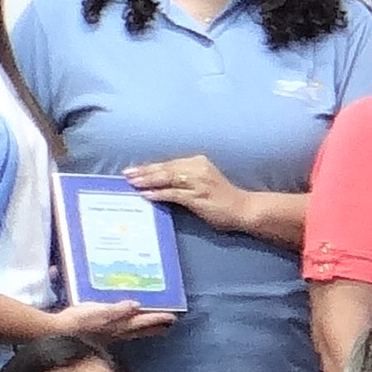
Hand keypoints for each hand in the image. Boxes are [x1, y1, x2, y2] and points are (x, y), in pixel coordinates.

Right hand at [47, 300, 176, 342]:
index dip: (157, 319)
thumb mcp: (98, 312)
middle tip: (169, 324)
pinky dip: (127, 328)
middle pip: (140, 329)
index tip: (173, 318)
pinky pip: (119, 331)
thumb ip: (117, 310)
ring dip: (144, 328)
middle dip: (155, 326)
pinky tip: (124, 325)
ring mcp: (107, 335)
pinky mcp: (98, 334)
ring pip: (131, 331)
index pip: (143, 322)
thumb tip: (137, 305)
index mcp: (118, 325)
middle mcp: (116, 332)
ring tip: (154, 327)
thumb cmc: (77, 321)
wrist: (57, 333)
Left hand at [130, 154, 247, 231]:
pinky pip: (174, 193)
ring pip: (167, 178)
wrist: (244, 209)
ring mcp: (198, 182)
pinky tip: (146, 195)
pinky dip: (159, 193)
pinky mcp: (198, 196)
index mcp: (197, 162)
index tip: (134, 170)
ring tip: (132, 183)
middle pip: (165, 168)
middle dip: (144, 171)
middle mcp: (197, 168)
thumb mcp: (203, 182)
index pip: (168, 163)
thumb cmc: (222, 198)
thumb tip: (160, 183)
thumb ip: (184, 180)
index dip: (150, 167)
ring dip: (148, 181)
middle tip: (126, 174)